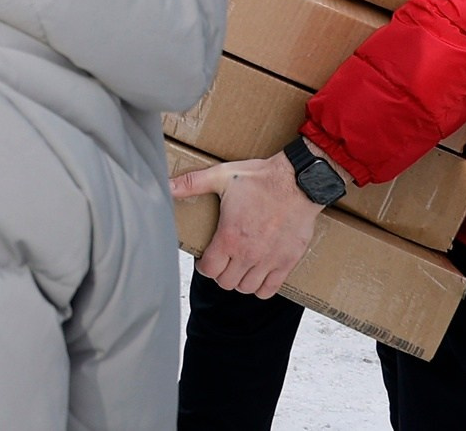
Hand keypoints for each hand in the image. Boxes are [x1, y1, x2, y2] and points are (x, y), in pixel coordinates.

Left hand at [171, 151, 319, 298]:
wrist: (298, 182)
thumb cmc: (261, 179)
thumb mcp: (221, 176)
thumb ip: (192, 183)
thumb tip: (167, 185)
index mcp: (229, 237)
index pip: (209, 270)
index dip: (204, 266)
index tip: (206, 259)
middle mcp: (248, 254)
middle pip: (226, 283)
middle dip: (220, 274)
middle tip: (222, 261)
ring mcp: (268, 261)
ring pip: (246, 288)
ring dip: (239, 281)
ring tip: (238, 267)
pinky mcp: (287, 262)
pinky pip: (270, 290)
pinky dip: (261, 287)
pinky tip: (258, 274)